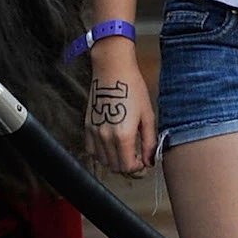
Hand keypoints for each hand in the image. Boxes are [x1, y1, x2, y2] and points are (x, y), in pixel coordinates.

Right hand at [84, 46, 157, 173]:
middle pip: (114, 166)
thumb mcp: (148, 116)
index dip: (137, 168)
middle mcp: (106, 136)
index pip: (127, 167)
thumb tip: (149, 162)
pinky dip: (100, 153)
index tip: (143, 161)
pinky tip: (110, 145)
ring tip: (124, 151)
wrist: (113, 69)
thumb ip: (149, 143)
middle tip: (135, 158)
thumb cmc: (133, 89)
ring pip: (102, 161)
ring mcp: (94, 131)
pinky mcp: (87, 125)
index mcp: (123, 135)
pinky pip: (91, 149)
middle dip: (127, 166)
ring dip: (114, 161)